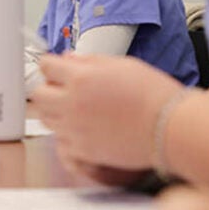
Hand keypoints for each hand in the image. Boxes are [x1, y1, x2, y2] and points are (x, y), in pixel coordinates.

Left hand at [34, 53, 181, 170]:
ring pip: (45, 118)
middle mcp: (71, 103)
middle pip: (38, 94)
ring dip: (55, 111)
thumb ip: (90, 61)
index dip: (52, 66)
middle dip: (48, 89)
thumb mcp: (122, 65)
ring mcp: (73, 128)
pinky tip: (83, 128)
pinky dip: (66, 133)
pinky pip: (59, 140)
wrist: (170, 128)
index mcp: (81, 77)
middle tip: (62, 90)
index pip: (46, 66)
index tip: (57, 69)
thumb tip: (69, 59)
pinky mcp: (81, 150)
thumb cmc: (153, 94)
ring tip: (75, 110)